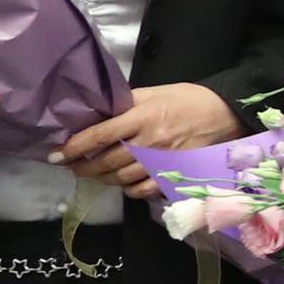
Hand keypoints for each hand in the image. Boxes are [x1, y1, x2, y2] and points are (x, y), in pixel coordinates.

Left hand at [62, 83, 236, 203]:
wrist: (225, 113)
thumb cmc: (187, 98)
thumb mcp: (154, 92)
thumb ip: (125, 104)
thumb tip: (97, 115)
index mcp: (142, 116)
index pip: (100, 135)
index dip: (75, 146)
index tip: (57, 154)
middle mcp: (150, 141)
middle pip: (107, 162)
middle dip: (83, 167)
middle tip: (70, 166)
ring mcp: (162, 162)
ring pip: (121, 179)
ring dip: (102, 179)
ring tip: (92, 174)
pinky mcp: (174, 175)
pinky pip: (143, 190)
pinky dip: (127, 190)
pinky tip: (121, 183)